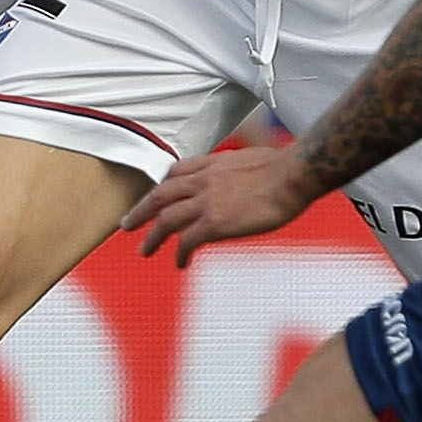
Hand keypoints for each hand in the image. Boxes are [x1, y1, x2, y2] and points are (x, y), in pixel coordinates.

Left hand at [121, 140, 324, 265]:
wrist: (293, 175)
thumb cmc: (285, 168)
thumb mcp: (252, 158)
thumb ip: (238, 170)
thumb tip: (245, 179)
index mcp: (212, 164)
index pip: (176, 172)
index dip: (162, 186)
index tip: (155, 195)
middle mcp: (203, 180)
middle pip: (160, 195)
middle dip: (141, 210)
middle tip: (127, 224)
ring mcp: (206, 201)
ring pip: (166, 219)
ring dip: (152, 236)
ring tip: (144, 251)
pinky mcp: (215, 223)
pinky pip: (188, 241)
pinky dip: (180, 253)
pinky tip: (180, 263)